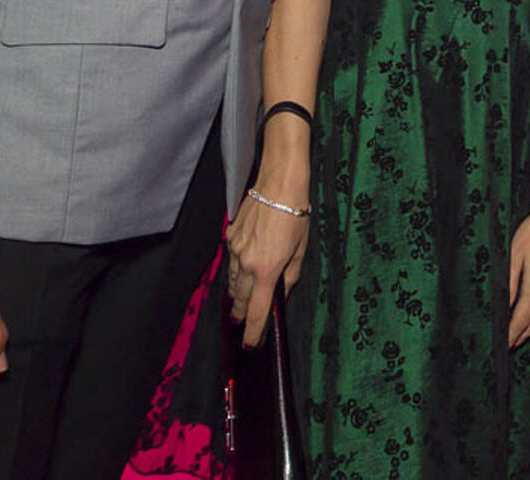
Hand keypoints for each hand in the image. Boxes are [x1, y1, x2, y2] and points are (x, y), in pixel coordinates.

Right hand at [228, 190, 310, 347]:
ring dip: (236, 293)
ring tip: (239, 302)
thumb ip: (290, 276)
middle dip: (241, 312)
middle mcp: (247, 262)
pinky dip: (236, 268)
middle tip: (242, 322)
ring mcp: (235, 249)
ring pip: (232, 280)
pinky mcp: (229, 236)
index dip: (253, 330)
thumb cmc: (295, 214)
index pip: (257, 310)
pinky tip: (241, 268)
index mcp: (267, 269)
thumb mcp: (300, 249)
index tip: (251, 343)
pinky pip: (231, 260)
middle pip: (240, 298)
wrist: (278, 185)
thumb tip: (281, 294)